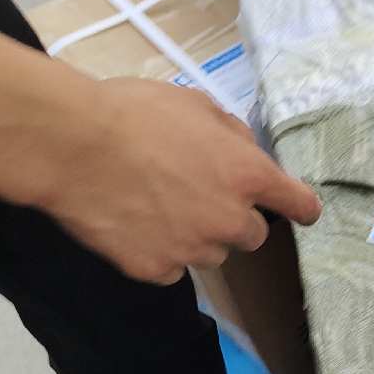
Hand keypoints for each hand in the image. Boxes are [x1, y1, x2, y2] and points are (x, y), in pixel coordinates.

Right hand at [42, 79, 321, 283]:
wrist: (72, 145)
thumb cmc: (133, 113)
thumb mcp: (194, 103)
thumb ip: (230, 133)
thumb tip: (245, 150)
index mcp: (248, 175)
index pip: (300, 205)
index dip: (301, 207)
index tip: (299, 211)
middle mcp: (230, 220)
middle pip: (252, 236)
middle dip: (233, 218)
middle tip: (195, 195)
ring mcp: (194, 250)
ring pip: (210, 253)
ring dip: (195, 236)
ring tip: (155, 206)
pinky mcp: (157, 270)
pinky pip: (171, 268)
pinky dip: (159, 252)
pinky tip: (133, 226)